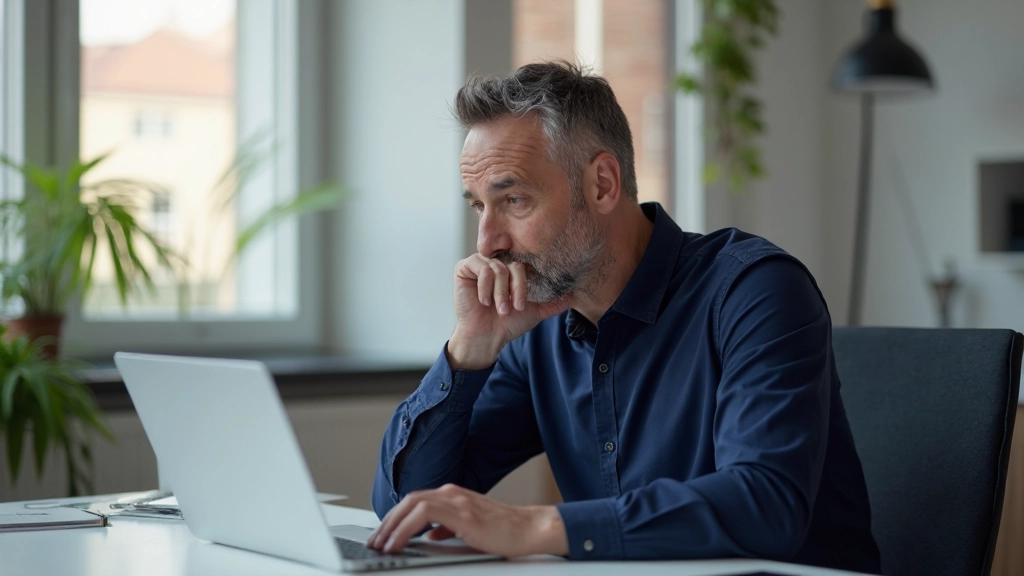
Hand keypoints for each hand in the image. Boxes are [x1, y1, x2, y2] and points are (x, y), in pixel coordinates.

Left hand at [366, 484, 567, 557]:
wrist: (529, 529)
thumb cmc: (505, 531)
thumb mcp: (469, 529)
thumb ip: (448, 529)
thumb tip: (430, 536)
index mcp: (452, 496)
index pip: (414, 502)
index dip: (394, 518)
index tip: (381, 534)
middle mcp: (452, 494)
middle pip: (408, 501)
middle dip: (386, 522)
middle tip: (374, 541)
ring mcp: (457, 501)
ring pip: (412, 504)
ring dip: (391, 525)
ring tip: (381, 543)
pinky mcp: (463, 513)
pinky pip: (424, 515)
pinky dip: (405, 528)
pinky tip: (398, 542)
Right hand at [448, 254, 570, 369]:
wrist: (487, 336)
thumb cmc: (508, 323)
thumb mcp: (535, 312)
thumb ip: (553, 303)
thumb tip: (575, 296)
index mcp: (513, 270)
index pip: (527, 264)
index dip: (527, 282)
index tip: (525, 303)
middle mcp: (498, 264)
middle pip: (514, 264)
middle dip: (517, 288)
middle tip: (516, 308)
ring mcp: (481, 264)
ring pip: (498, 268)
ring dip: (501, 292)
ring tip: (500, 309)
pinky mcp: (465, 268)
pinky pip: (480, 267)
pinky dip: (485, 286)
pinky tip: (484, 301)